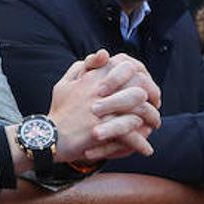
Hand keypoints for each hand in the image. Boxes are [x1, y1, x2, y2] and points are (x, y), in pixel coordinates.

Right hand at [48, 49, 161, 163]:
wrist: (48, 136)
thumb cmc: (59, 110)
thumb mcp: (65, 83)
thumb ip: (83, 67)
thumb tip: (103, 54)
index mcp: (92, 78)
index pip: (126, 67)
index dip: (141, 75)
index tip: (146, 87)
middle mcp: (99, 92)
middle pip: (138, 86)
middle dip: (152, 96)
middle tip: (155, 105)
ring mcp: (102, 111)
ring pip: (138, 109)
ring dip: (150, 118)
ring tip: (154, 126)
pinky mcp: (102, 130)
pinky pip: (130, 133)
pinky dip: (140, 142)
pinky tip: (146, 149)